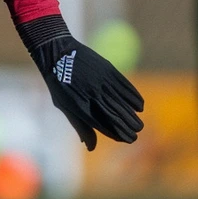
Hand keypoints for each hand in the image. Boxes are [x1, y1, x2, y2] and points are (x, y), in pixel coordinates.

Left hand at [19, 15, 143, 150]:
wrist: (58, 52)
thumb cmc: (59, 83)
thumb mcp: (63, 105)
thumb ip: (79, 125)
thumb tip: (90, 147)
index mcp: (80, 105)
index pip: (103, 124)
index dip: (116, 133)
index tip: (125, 139)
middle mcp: (93, 94)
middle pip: (116, 115)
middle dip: (128, 127)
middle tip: (135, 134)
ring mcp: (102, 81)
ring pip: (123, 103)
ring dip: (133, 116)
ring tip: (139, 125)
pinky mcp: (108, 70)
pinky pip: (126, 87)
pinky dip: (135, 98)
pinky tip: (139, 107)